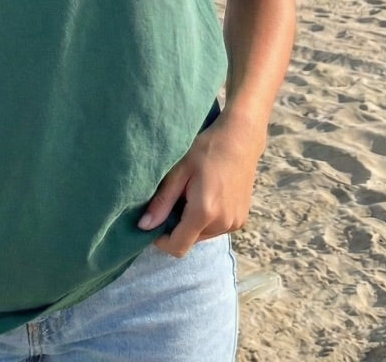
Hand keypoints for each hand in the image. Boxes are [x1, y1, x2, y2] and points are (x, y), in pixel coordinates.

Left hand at [138, 111, 265, 257]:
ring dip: (192, 223)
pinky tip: (207, 195)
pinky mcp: (242, 219)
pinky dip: (207, 219)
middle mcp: (223, 223)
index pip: (178, 247)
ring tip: (191, 194)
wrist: (240, 138)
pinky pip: (216, 228)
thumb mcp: (179, 171)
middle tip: (174, 199)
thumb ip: (162, 201)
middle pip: (190, 241)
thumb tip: (144, 226)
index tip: (153, 223)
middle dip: (177, 227)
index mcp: (205, 212)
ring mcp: (235, 223)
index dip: (161, 240)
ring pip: (203, 236)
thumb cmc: (206, 148)